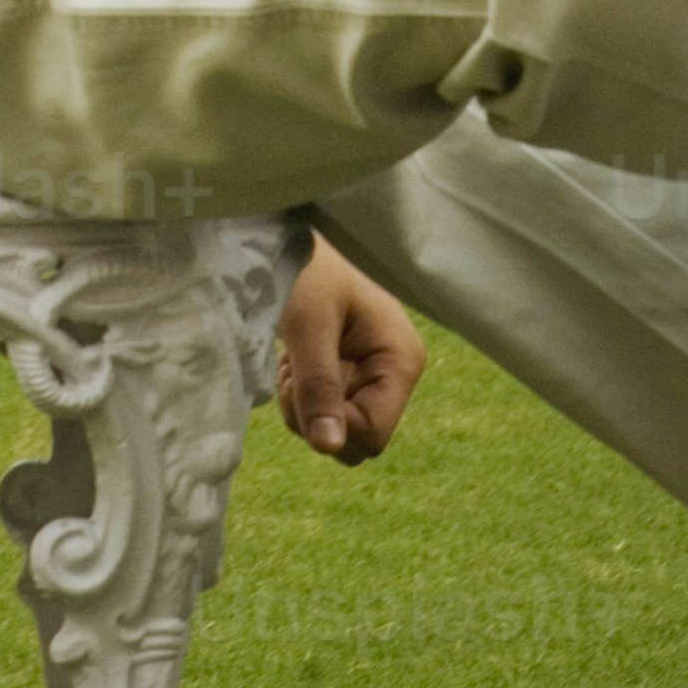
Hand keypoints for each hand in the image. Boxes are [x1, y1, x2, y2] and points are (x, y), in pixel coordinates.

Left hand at [275, 242, 425, 465]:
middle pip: (358, 439)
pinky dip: (301, 396)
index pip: (373, 432)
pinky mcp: (350, 375)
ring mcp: (372, 375)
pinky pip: (327, 412)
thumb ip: (319, 386)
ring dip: (304, 407)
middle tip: (293, 374)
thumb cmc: (304, 270)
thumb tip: (329, 449)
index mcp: (401, 358)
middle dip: (317, 418)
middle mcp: (394, 372)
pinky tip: (293, 361)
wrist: (286, 239)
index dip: (334, 426)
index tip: (299, 389)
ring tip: (292, 361)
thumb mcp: (308, 326)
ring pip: (338, 431)